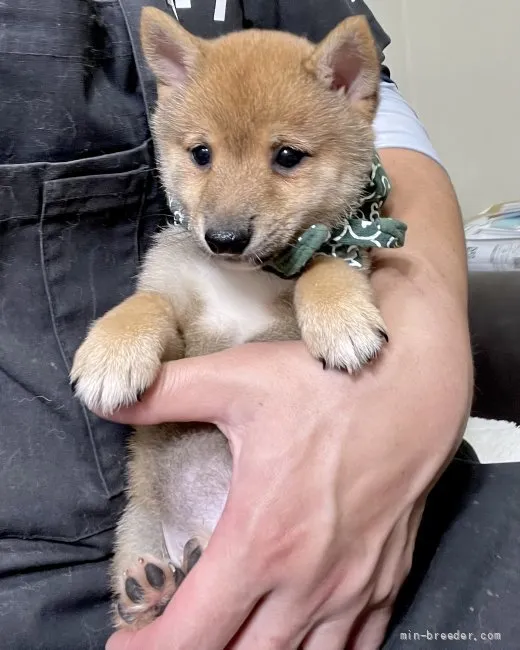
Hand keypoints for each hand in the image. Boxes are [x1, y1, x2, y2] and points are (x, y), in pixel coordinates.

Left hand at [105, 265, 471, 649]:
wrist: (412, 388)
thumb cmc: (324, 386)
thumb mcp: (236, 379)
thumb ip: (164, 393)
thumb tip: (105, 397)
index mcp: (261, 541)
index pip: (193, 633)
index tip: (125, 643)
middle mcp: (307, 582)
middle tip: (173, 641)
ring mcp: (352, 588)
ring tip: (230, 642)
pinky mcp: (386, 579)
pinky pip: (355, 649)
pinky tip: (303, 645)